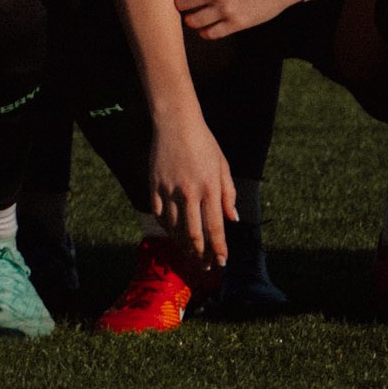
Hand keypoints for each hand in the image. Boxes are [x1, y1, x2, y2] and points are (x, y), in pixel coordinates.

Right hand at [148, 112, 237, 271]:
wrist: (176, 123)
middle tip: (205, 265)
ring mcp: (169, 190)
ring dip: (183, 245)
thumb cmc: (204, 144)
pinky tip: (173, 235)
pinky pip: (159, 215)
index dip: (218, 249)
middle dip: (200, 254)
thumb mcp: (223, 166)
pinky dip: (166, 228)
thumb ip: (228, 194)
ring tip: (190, 254)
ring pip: (175, 229)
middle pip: (194, 234)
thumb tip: (233, 219)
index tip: (222, 262)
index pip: (215, 227)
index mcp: (210, 187)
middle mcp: (189, 192)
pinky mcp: (154, 186)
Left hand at [172, 0, 306, 40]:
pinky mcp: (235, 24)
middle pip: (181, 3)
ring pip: (192, 21)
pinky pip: (209, 34)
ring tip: (196, 14)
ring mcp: (225, 10)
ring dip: (190, 18)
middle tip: (187, 1)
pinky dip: (204, 31)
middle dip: (180, 1)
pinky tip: (208, 24)